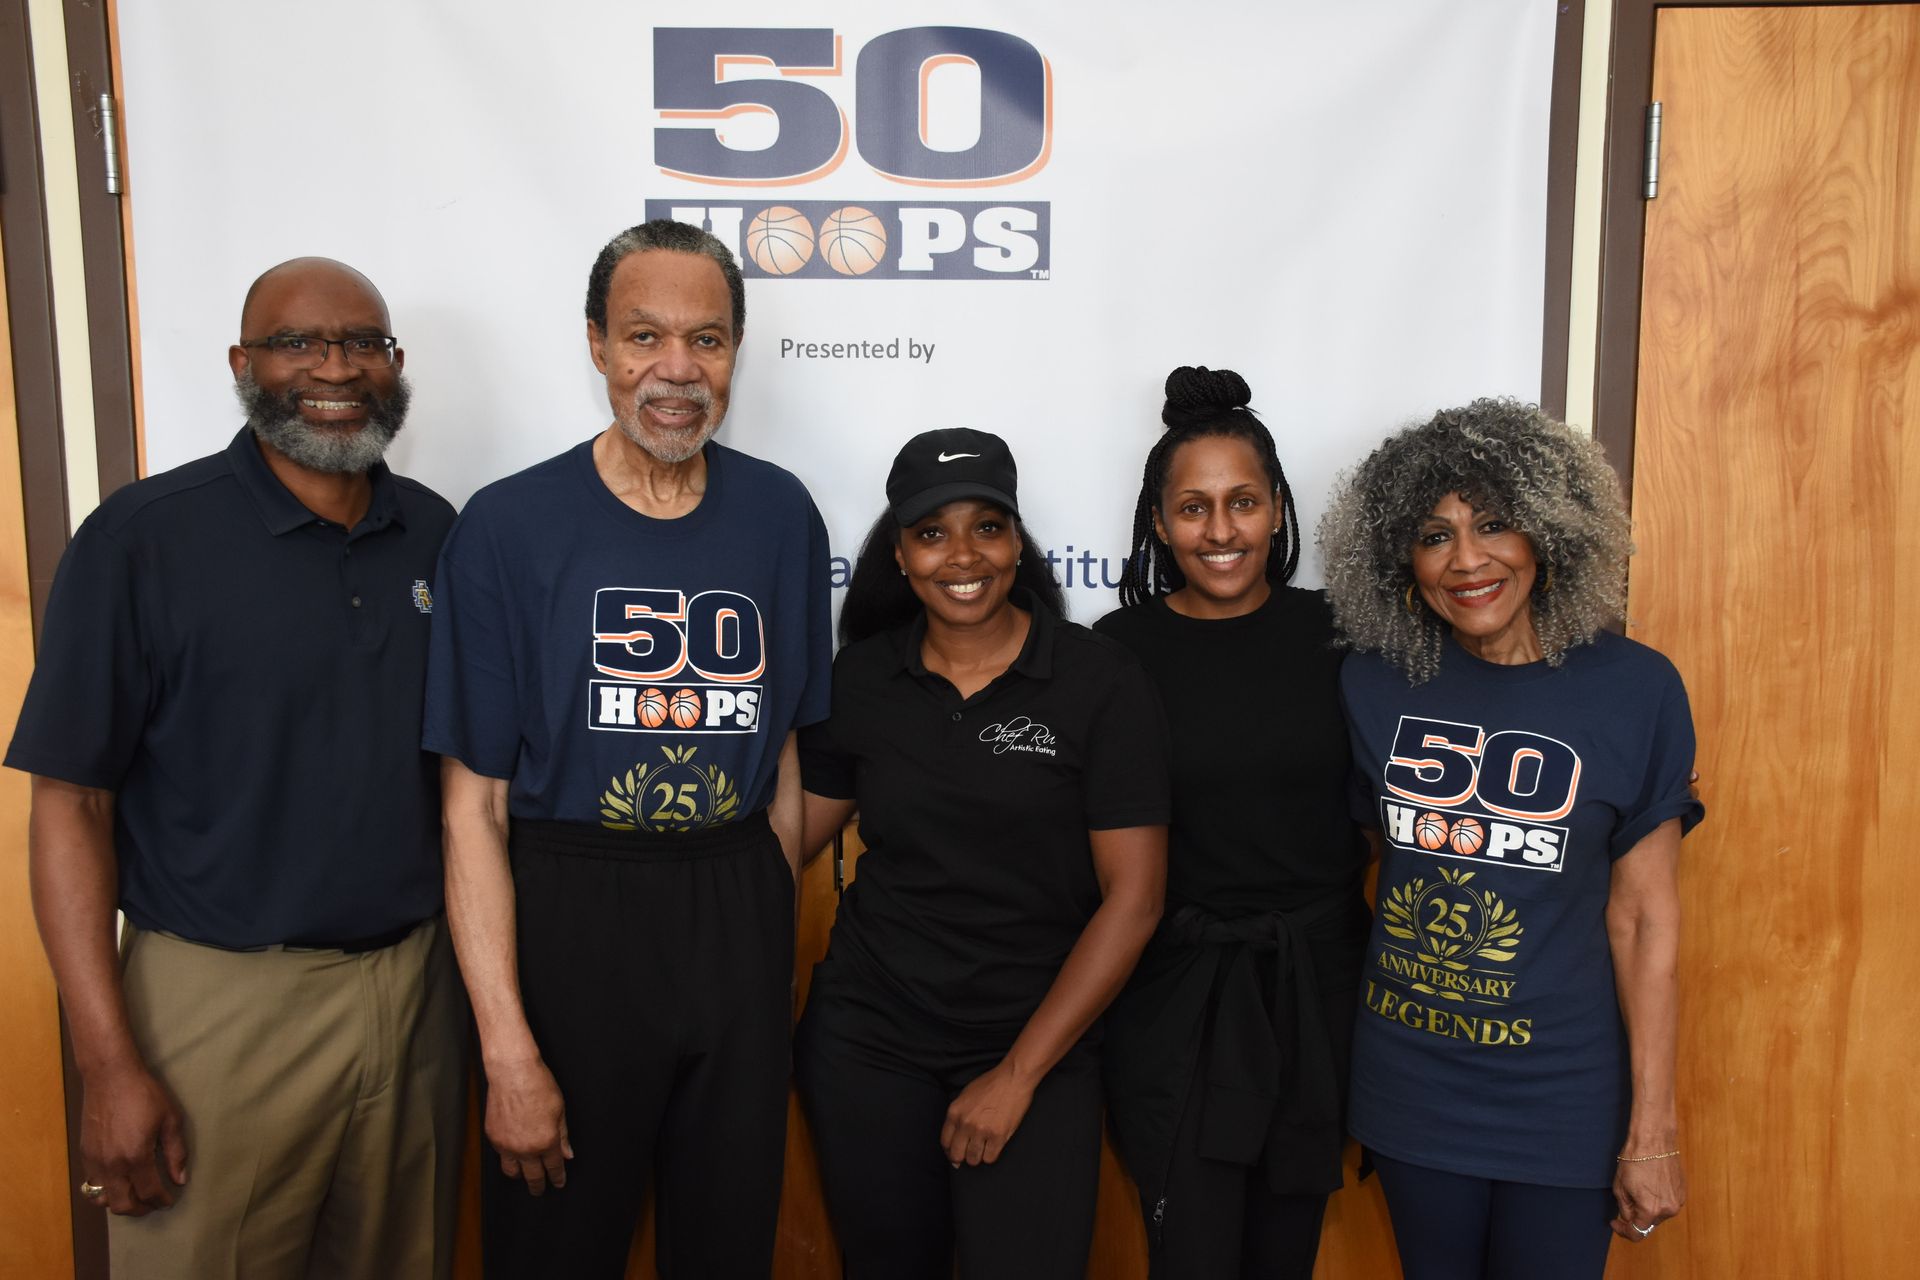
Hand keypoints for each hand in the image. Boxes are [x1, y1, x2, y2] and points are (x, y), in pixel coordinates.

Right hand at [79, 1059, 186, 1215]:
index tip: (170, 1200)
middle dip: (141, 1209)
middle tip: (154, 1203)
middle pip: (123, 1205)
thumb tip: (180, 1179)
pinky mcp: (84, 1154)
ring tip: (136, 1195)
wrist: (110, 1076)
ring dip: (121, 1203)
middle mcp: (112, 1165)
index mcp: (136, 1156)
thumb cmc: (144, 1094)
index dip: (162, 1201)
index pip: (149, 1192)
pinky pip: (92, 1185)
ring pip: (103, 1200)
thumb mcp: (170, 1120)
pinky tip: (120, 1182)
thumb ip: (175, 1153)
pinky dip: (105, 1191)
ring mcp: (94, 1161)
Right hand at [484, 1056, 572, 1194]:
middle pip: (533, 1176)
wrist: (512, 1073)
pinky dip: (508, 1158)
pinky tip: (513, 1155)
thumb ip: (563, 1136)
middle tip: (540, 1190)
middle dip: (538, 1185)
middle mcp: (525, 1148)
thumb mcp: (560, 1110)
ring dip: (520, 1176)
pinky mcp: (493, 1137)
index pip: (553, 1168)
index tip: (559, 1183)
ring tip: (525, 1176)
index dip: (558, 1177)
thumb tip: (567, 1154)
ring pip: (512, 1172)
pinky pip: (501, 1156)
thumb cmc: (538, 1086)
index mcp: (546, 1142)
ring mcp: (506, 1145)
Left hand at [941, 1061, 1035, 1166]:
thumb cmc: (991, 1084)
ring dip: (977, 1157)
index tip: (955, 1153)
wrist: (1013, 1078)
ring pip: (973, 1159)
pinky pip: (990, 1158)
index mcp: (955, 1112)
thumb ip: (958, 1115)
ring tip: (983, 1148)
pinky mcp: (998, 1136)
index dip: (950, 1151)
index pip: (945, 1142)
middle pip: (956, 1155)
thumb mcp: (965, 1095)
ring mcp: (981, 1130)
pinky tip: (994, 1146)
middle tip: (969, 1154)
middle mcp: (965, 1123)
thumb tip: (956, 1137)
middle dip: (962, 1158)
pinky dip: (991, 1155)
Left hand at [1611, 1152, 1685, 1239]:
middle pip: (1648, 1223)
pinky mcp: (1683, 1193)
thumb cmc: (1634, 1160)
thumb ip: (1624, 1209)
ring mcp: (1678, 1201)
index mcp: (1650, 1209)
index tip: (1616, 1223)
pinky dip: (1658, 1200)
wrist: (1654, 1140)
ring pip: (1659, 1214)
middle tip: (1626, 1199)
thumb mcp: (1620, 1187)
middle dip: (1636, 1216)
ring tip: (1639, 1187)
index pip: (1637, 1232)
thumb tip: (1628, 1218)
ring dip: (1648, 1208)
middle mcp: (1668, 1210)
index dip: (1623, 1231)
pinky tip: (1650, 1184)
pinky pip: (1667, 1203)